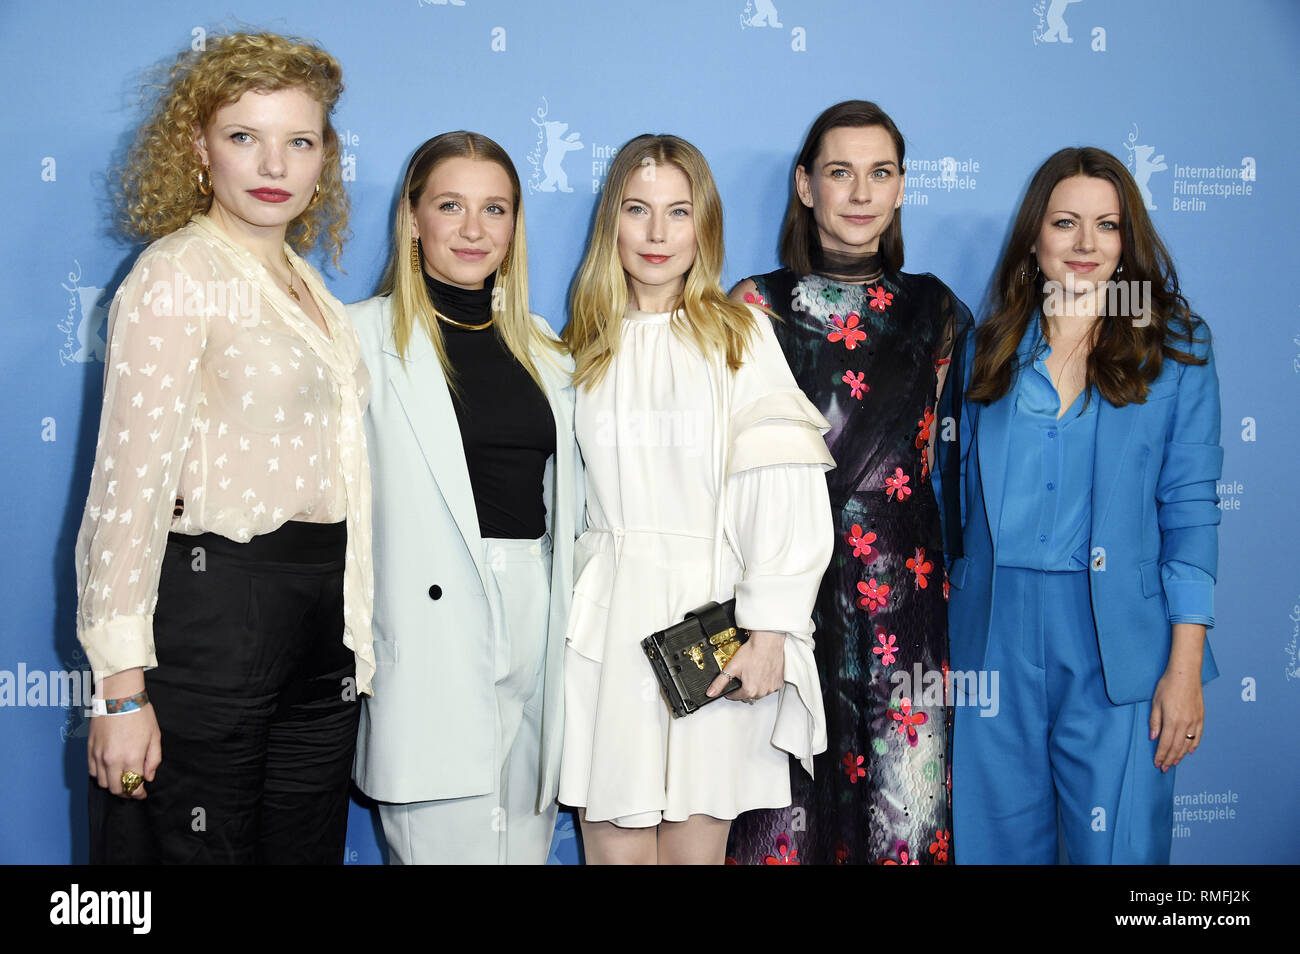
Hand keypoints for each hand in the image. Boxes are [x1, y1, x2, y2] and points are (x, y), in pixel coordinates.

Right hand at [88, 669, 161, 798]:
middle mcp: (112, 760)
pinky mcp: (89, 749)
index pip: (133, 787)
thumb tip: (148, 777)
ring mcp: (98, 756)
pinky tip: (109, 771)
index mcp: (131, 758)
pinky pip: (92, 771)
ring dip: (112, 785)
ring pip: (102, 783)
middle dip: (126, 793)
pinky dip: (100, 775)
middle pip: (116, 789)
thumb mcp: (155, 737)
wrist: (119, 696)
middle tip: (132, 789)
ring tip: (121, 780)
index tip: (142, 793)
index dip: (138, 794)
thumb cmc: (140, 714)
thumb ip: (153, 760)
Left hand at [706, 630, 784, 701]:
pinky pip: (770, 687)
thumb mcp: (732, 667)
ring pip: (760, 692)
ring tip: (751, 674)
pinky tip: (761, 673)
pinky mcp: (779, 682)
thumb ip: (720, 682)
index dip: (730, 691)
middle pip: (748, 695)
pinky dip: (765, 683)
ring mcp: (772, 687)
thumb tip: (711, 692)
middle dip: (743, 688)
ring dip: (755, 686)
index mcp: (750, 690)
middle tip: (741, 677)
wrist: (767, 641)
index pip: (736, 696)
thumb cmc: (752, 651)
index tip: (730, 686)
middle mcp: (762, 692)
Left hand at [1149, 668, 1203, 771]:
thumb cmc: (1168, 685)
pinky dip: (1194, 745)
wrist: (1186, 674)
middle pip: (1177, 747)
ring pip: (1188, 744)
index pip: (1165, 744)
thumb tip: (1153, 738)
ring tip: (1174, 762)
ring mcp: (1195, 721)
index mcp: (1172, 721)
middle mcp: (1185, 724)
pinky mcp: (1201, 717)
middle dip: (1170, 759)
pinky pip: (1198, 736)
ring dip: (1181, 755)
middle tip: (1165, 768)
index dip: (1161, 755)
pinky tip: (1189, 751)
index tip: (1157, 764)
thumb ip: (1154, 722)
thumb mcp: (1155, 703)